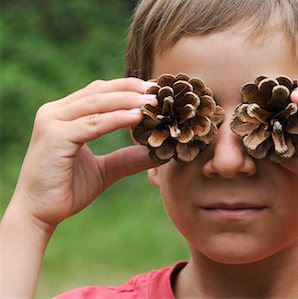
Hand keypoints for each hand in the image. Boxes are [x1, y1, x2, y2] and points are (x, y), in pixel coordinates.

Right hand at [9, 78, 157, 228]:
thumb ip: (126, 158)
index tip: (155, 90)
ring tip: (152, 100)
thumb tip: (157, 154)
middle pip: (99, 92)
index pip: (99, 92)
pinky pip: (92, 124)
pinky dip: (116, 119)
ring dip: (127, 100)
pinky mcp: (55, 137)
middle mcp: (55, 113)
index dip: (127, 88)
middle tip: (158, 90)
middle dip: (131, 89)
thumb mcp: (104, 170)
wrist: (39, 214)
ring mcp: (52, 122)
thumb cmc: (67, 190)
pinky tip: (137, 117)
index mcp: (64, 115)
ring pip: (97, 103)